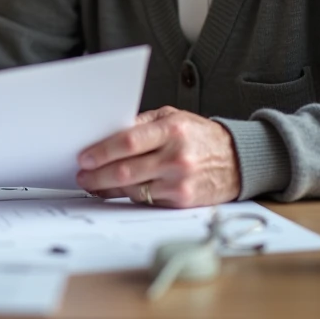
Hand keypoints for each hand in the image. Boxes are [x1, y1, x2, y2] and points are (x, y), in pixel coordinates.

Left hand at [76, 106, 240, 206]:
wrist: (237, 160)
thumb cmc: (200, 136)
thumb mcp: (174, 117)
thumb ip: (142, 123)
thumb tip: (108, 133)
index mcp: (172, 130)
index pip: (129, 141)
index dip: (102, 151)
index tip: (85, 157)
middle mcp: (177, 157)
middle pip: (126, 169)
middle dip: (98, 175)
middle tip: (82, 175)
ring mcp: (180, 181)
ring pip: (133, 189)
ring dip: (108, 188)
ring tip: (93, 184)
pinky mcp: (182, 201)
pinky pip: (146, 200)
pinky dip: (128, 196)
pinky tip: (116, 191)